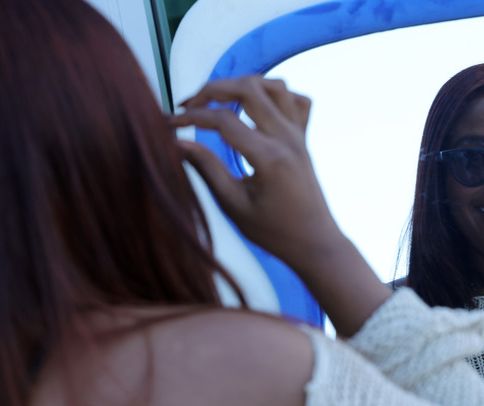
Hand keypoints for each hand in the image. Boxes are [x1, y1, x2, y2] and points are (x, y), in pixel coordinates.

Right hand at [171, 75, 390, 335]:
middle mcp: (287, 138)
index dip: (192, 117)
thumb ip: (207, 169)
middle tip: (189, 105)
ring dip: (243, 84)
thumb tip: (177, 143)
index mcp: (269, 157)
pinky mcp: (304, 138)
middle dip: (213, 89)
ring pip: (274, 86)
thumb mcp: (233, 206)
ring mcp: (299, 135)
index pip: (224, 120)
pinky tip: (255, 108)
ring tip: (219, 100)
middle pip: (249, 89)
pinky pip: (296, 100)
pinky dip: (274, 95)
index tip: (168, 123)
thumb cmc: (273, 232)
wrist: (314, 242)